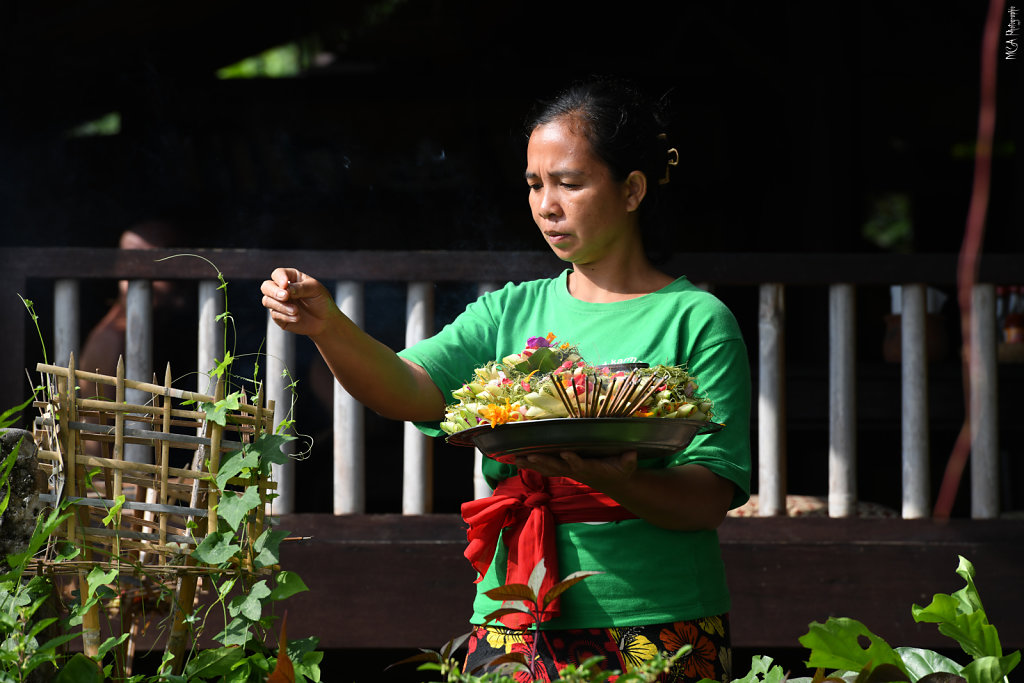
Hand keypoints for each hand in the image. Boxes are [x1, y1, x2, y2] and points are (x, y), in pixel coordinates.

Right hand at [260, 268, 337, 336]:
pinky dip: (286, 316)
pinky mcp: (278, 316)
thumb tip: (285, 289)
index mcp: (291, 278)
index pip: (278, 274)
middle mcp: (282, 289)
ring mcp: (279, 302)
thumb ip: (300, 288)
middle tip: (286, 297)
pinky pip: (275, 315)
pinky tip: (297, 318)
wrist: (325, 321)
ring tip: (296, 311)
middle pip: (266, 286)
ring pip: (267, 301)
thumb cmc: (321, 301)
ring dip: (281, 306)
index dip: (279, 278)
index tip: (285, 285)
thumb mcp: (315, 290)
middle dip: (274, 291)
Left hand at [514, 450, 638, 490]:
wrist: (612, 482)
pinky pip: (544, 467)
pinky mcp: (563, 469)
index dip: (573, 460)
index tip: (565, 453)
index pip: (580, 465)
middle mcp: (576, 470)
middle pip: (557, 467)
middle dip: (543, 462)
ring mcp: (567, 471)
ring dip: (532, 464)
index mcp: (591, 469)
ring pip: (547, 468)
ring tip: (517, 458)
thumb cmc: (619, 470)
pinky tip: (517, 459)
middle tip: (530, 456)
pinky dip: (531, 464)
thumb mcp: (627, 465)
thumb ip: (629, 460)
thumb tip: (632, 453)